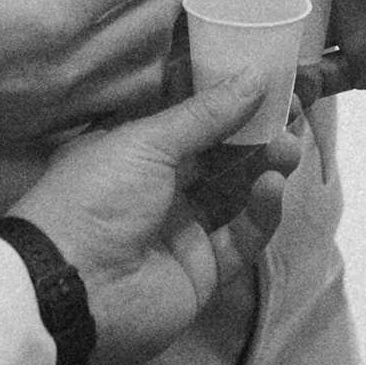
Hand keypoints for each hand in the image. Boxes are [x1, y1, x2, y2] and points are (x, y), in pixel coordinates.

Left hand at [9, 71, 299, 364]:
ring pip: (236, 194)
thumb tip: (255, 75)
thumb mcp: (145, 142)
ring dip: (265, 167)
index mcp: (132, 151)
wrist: (71, 289)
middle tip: (294, 112)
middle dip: (257, 133)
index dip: (230, 102)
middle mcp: (158, 189)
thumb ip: (206, 113)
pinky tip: (272, 186)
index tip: (271, 82)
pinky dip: (260, 212)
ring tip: (289, 147)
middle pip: (219, 156)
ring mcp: (181, 231)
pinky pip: (241, 238)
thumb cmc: (95, 198)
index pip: (190, 120)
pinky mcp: (202, 271)